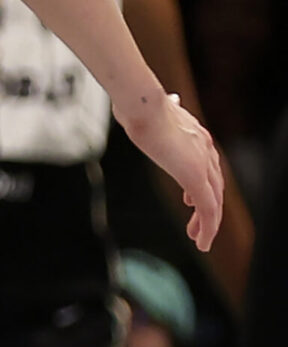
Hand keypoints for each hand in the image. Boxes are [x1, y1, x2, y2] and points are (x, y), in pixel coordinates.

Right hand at [119, 93, 223, 250]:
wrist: (143, 105)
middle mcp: (205, 149)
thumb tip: (132, 108)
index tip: (189, 200)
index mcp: (195, 134)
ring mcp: (203, 164)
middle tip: (197, 225)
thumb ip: (146, 115)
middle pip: (215, 185)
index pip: (207, 165)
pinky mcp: (196, 178)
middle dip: (207, 207)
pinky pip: (208, 210)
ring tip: (199, 239)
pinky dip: (207, 228)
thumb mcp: (145, 112)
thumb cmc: (138, 104)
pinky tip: (200, 241)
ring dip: (208, 223)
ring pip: (215, 201)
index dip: (201, 185)